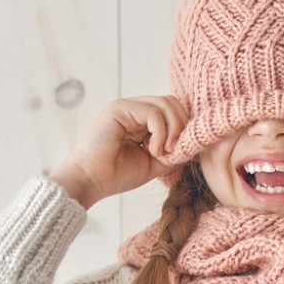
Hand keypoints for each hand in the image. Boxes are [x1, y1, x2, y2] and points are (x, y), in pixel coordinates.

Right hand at [48, 96, 187, 207]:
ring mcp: (127, 106)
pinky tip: (153, 150)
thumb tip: (193, 142)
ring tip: (163, 152)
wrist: (90, 181)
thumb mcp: (154, 163)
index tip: (179, 152)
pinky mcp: (119, 108)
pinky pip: (153, 113)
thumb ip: (173, 151)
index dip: (182, 128)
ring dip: (173, 130)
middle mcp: (135, 109)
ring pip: (166, 104)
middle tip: (174, 150)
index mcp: (142, 120)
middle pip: (172, 102)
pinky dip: (161, 133)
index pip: (173, 111)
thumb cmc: (117, 175)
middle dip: (181, 126)